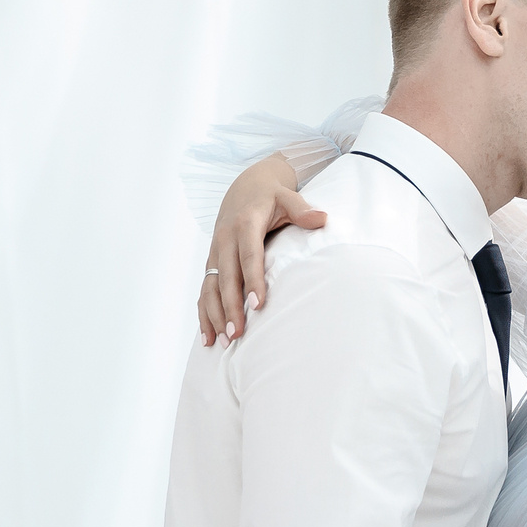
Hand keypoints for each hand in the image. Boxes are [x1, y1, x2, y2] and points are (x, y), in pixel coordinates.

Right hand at [198, 153, 326, 345]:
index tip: (259, 305)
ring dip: (214, 314)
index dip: (253, 280)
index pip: (249, 256)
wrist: (244, 186)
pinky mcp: (211, 261)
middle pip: (227, 277)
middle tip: (237, 333)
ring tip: (223, 341)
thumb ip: (302, 209)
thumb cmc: (270, 195)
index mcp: (245, 224)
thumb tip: (322, 218)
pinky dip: (204, 312)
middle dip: (230, 307)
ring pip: (210, 286)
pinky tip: (208, 335)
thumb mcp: (287, 195)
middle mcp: (225, 239)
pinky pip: (205, 289)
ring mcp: (215, 252)